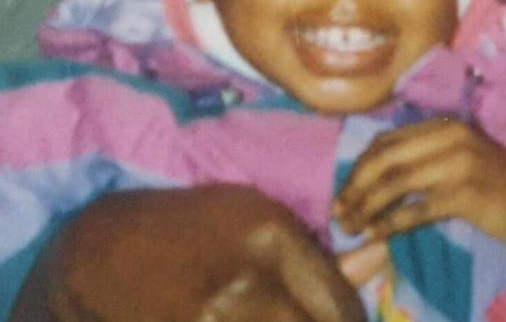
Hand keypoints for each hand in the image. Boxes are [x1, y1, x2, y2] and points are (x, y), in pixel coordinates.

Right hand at [13, 184, 364, 321]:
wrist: (97, 253)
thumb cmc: (189, 227)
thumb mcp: (257, 220)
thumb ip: (319, 253)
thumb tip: (381, 261)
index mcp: (270, 239)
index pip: (341, 306)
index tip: (347, 321)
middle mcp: (244, 285)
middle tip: (318, 319)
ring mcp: (210, 319)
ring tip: (276, 314)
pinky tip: (255, 321)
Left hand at [334, 118, 505, 259]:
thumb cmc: (497, 185)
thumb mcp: (460, 157)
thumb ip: (423, 156)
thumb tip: (370, 175)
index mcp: (445, 125)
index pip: (386, 140)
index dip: (358, 167)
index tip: (344, 192)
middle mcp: (451, 137)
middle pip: (385, 158)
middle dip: (355, 187)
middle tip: (340, 213)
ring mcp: (460, 164)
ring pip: (395, 183)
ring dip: (366, 207)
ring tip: (351, 227)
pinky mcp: (466, 194)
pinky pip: (415, 209)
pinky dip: (390, 224)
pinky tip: (376, 235)